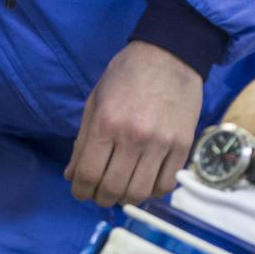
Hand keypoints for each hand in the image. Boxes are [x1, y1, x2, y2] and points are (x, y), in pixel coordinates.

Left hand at [65, 41, 202, 204]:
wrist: (170, 54)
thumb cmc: (126, 75)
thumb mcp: (95, 102)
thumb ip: (82, 141)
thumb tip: (72, 176)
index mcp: (106, 123)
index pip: (88, 174)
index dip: (80, 190)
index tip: (81, 190)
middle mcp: (134, 137)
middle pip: (113, 189)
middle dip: (101, 198)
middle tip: (99, 193)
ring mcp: (161, 143)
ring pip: (140, 192)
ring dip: (125, 199)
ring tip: (121, 190)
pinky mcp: (183, 145)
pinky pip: (166, 184)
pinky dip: (152, 192)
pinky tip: (144, 182)